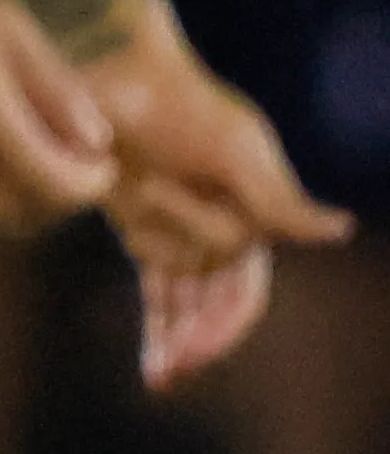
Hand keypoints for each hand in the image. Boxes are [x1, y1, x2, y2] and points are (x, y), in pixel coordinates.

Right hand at [0, 0, 116, 234]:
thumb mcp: (9, 31)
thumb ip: (57, 91)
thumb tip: (97, 143)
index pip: (58, 188)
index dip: (91, 185)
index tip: (99, 164)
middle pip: (19, 216)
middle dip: (50, 199)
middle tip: (58, 166)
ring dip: (1, 194)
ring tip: (3, 155)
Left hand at [81, 25, 349, 384]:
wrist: (115, 76)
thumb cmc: (182, 106)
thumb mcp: (234, 149)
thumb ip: (277, 198)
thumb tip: (338, 232)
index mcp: (255, 215)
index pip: (244, 291)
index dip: (224, 328)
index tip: (192, 357)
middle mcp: (224, 225)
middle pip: (213, 303)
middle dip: (196, 340)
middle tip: (168, 377)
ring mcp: (180, 226)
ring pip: (181, 296)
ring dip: (168, 322)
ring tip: (157, 368)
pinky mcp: (142, 220)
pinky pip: (158, 284)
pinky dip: (159, 318)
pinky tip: (156, 355)